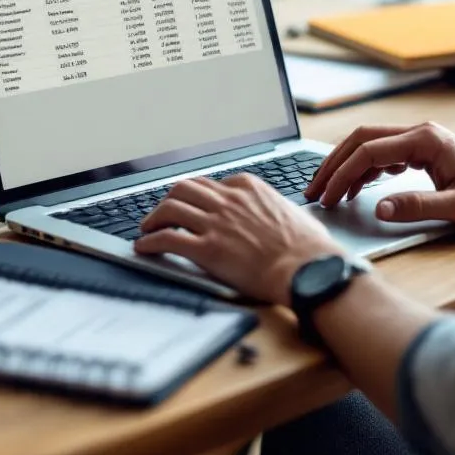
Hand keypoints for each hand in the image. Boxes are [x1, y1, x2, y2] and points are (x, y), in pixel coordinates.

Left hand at [134, 175, 344, 305]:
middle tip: (162, 212)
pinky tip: (143, 247)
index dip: (197, 195)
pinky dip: (150, 242)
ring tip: (147, 228)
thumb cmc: (310, 249)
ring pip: (170, 208)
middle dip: (169, 199)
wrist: (310, 270)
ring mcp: (216, 223)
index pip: (212, 183)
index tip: (192, 205)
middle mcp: (229, 200)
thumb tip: (275, 215)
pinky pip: (168, 239)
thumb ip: (274, 208)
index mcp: (249, 188)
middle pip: (184, 188)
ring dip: (153, 218)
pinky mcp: (208, 249)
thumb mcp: (292, 214)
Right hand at [304, 122, 454, 228]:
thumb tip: (380, 209)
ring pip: (369, 145)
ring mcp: (421, 141)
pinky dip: (363, 169)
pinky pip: (383, 154)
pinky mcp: (423, 152)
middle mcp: (420, 134)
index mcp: (425, 140)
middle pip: (361, 140)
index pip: (369, 151)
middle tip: (315, 190)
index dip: (342, 173)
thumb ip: (418, 206)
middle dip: (334, 164)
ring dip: (346, 166)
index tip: (327, 196)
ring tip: (328, 191)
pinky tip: (357, 188)